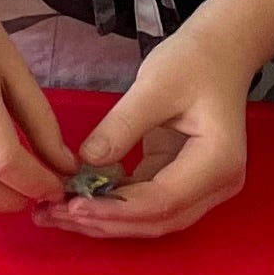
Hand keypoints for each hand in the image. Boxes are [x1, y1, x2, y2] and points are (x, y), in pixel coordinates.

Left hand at [45, 25, 260, 239]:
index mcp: (217, 161)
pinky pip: (148, 201)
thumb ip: (123, 124)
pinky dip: (115, 203)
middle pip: (157, 219)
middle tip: (54, 215)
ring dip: (106, 219)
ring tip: (58, 214)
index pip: (163, 201)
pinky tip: (80, 197)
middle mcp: (217, 184)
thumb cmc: (193, 62)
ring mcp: (204, 187)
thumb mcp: (155, 85)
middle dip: (105, 222)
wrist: (219, 52)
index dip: (116, 208)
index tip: (72, 205)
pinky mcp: (185, 181)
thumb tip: (87, 161)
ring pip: (151, 218)